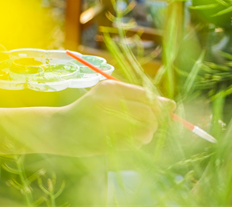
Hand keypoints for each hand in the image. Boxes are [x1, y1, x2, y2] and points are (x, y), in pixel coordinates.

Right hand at [52, 80, 174, 155]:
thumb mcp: (109, 98)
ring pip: (144, 129)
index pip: (146, 95)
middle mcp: (108, 103)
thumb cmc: (88, 111)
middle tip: (149, 126)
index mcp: (110, 88)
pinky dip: (137, 143)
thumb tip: (172, 105)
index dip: (156, 106)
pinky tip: (130, 140)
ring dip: (148, 134)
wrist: (59, 129)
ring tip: (140, 134)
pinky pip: (134, 143)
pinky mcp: (105, 140)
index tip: (155, 112)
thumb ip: (138, 100)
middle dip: (154, 121)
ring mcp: (106, 123)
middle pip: (148, 112)